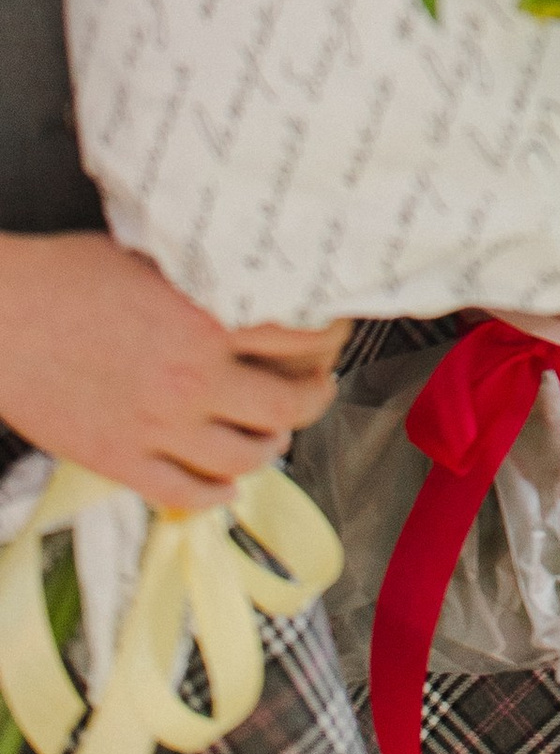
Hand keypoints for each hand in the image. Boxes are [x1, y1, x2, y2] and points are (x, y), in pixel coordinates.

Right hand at [0, 232, 346, 510]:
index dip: (331, 339)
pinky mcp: (121, 461)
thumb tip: (256, 284)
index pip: (305, 337)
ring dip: (272, 447)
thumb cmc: (69, 276)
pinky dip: (217, 495)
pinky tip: (225, 484)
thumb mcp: (158, 258)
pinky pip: (187, 494)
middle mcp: (195, 376)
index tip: (332, 337)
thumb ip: (210, 280)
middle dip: (316, 397)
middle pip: (290, 403)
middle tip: (317, 389)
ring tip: (276, 434)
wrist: (1, 316)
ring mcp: (160, 426)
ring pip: (247, 456)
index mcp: (210, 318)